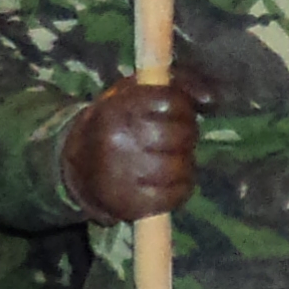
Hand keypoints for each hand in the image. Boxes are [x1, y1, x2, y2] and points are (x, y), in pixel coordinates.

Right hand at [61, 74, 205, 220]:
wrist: (76, 164)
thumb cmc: (116, 120)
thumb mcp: (135, 90)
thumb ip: (176, 84)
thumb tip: (211, 100)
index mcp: (117, 107)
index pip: (170, 102)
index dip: (184, 107)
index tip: (180, 112)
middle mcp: (117, 140)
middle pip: (178, 135)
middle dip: (188, 135)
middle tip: (181, 137)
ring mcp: (122, 175)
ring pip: (179, 167)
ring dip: (186, 162)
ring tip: (176, 158)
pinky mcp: (129, 204)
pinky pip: (174, 196)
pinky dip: (182, 187)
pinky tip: (174, 180)